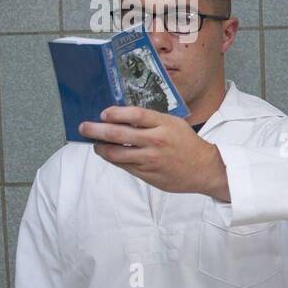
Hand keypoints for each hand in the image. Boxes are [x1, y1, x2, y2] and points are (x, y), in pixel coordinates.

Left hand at [80, 107, 230, 200]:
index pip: (135, 115)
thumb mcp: (174, 124)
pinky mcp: (147, 174)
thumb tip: (122, 116)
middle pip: (118, 134)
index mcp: (164, 125)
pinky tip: (110, 154)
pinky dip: (113, 159)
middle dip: (96, 130)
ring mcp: (150, 159)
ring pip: (116, 153)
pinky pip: (124, 166)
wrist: (204, 169)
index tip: (103, 113)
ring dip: (100, 148)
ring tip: (95, 144)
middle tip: (84, 127)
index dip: (115, 113)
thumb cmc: (187, 144)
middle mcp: (156, 141)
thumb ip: (151, 120)